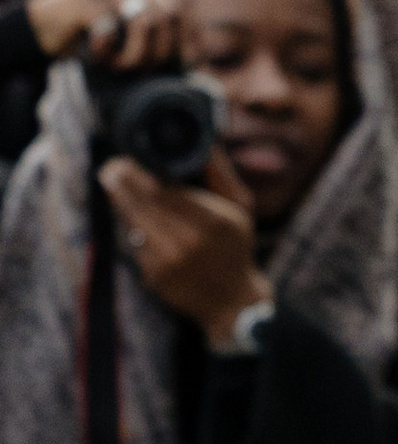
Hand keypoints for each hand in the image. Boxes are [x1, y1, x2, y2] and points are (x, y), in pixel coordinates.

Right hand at [24, 0, 191, 67]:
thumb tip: (199, 54)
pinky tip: (97, 57)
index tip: (183, 63)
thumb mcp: (129, 26)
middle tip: (139, 69)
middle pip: (170, 14)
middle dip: (160, 52)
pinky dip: (106, 53)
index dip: (189, 34)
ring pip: (148, 22)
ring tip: (118, 66)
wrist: (39, 28)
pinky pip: (112, 31)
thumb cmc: (89, 33)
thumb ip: (160, 26)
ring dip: (136, 56)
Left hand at [100, 145, 270, 347]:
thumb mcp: (241, 208)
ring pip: (134, 223)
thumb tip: (206, 144)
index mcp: (213, 222)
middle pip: (142, 206)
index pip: (164, 193)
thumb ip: (222, 176)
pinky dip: (129, 224)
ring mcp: (168, 263)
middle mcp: (189, 243)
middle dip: (121, 183)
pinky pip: (134, 243)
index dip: (138, 176)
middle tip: (110, 166)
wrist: (230, 300)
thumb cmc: (235, 246)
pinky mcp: (153, 277)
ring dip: (119, 201)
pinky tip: (129, 211)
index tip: (124, 160)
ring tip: (112, 181)